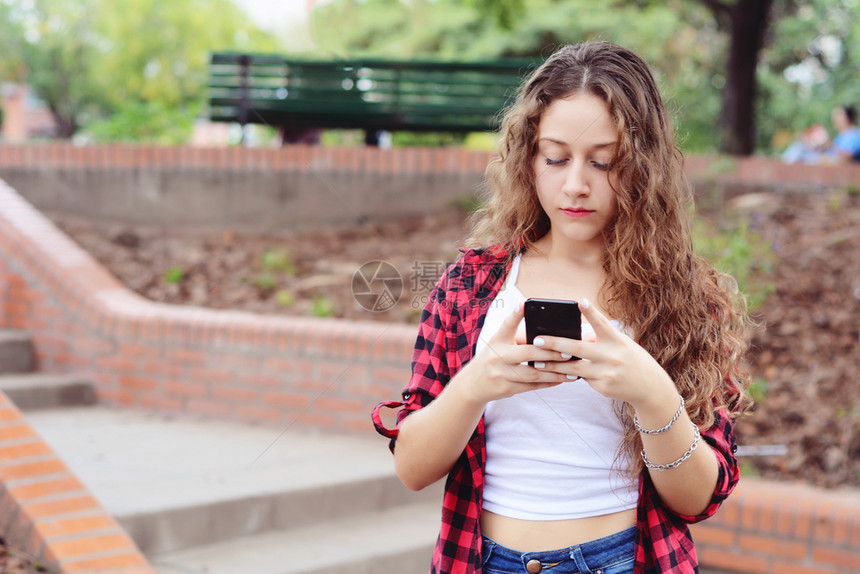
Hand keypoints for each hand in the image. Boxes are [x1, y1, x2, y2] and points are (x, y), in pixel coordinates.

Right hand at [458, 302, 570, 404]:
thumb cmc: (493, 359)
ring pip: (533, 374)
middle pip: (527, 353)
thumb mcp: (499, 344)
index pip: (506, 325)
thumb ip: (518, 338)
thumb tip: (549, 335)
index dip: (515, 314)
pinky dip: (548, 383)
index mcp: (497, 341)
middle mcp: (497, 356)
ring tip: (572, 370)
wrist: (474, 384)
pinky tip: (561, 379)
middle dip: (550, 353)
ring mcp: (501, 374)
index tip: (524, 303)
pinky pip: (532, 387)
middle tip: (568, 351)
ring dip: (555, 372)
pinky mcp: (506, 389)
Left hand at [530, 299, 676, 407]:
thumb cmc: (631, 360)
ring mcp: (607, 373)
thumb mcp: (621, 345)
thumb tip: (576, 335)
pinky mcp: (603, 387)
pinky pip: (582, 379)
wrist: (650, 388)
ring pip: (574, 368)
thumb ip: (600, 339)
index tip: (580, 301)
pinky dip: (570, 375)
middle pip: (579, 348)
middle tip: (537, 340)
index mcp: (617, 341)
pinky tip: (556, 374)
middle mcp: (612, 356)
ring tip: (536, 362)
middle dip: (556, 344)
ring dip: (554, 365)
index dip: (591, 313)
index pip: (602, 324)